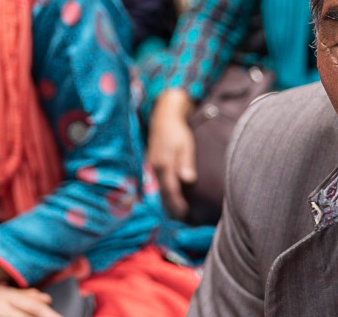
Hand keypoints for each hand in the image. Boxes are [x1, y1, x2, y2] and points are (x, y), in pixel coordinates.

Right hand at [148, 89, 197, 218]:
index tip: (184, 213)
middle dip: (170, 207)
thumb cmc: (178, 131)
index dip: (177, 204)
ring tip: (175, 214)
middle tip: (181, 218)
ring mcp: (150, 167)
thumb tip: (187, 180)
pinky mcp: (150, 165)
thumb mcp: (185, 145)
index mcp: (164, 164)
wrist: (163, 117)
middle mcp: (154, 168)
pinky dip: (161, 192)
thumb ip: (186, 163)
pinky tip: (167, 198)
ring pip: (157, 189)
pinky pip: (155, 183)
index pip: (170, 190)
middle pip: (162, 193)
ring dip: (165, 202)